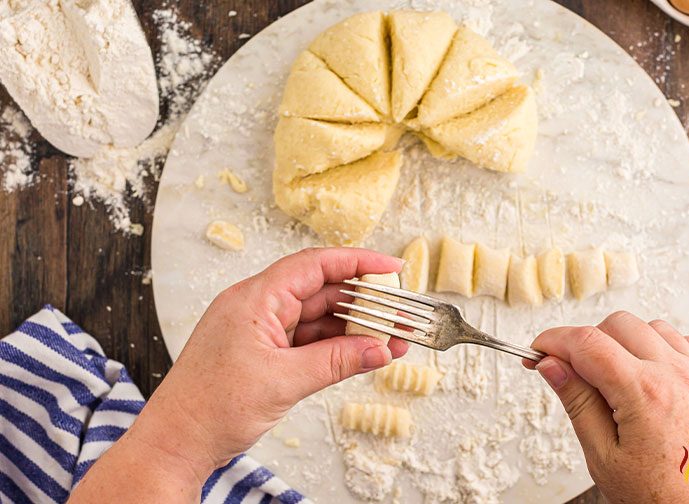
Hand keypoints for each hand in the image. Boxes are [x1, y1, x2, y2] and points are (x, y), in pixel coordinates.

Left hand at [71, 248, 406, 501]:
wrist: (176, 443)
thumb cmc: (209, 408)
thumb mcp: (283, 382)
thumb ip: (336, 362)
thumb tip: (377, 349)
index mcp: (254, 298)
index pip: (314, 265)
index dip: (357, 262)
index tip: (390, 268)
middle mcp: (258, 307)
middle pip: (321, 291)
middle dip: (364, 302)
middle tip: (399, 314)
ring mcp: (261, 330)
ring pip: (318, 318)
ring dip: (354, 329)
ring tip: (391, 339)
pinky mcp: (264, 352)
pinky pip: (308, 340)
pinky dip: (336, 347)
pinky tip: (363, 354)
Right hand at [524, 311, 688, 503]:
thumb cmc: (658, 499)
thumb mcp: (602, 455)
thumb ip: (577, 402)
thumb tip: (551, 366)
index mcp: (642, 391)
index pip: (586, 342)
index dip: (553, 341)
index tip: (537, 351)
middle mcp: (674, 376)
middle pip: (618, 324)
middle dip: (587, 340)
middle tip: (570, 369)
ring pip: (656, 328)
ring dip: (628, 341)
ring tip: (612, 375)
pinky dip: (678, 346)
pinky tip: (659, 367)